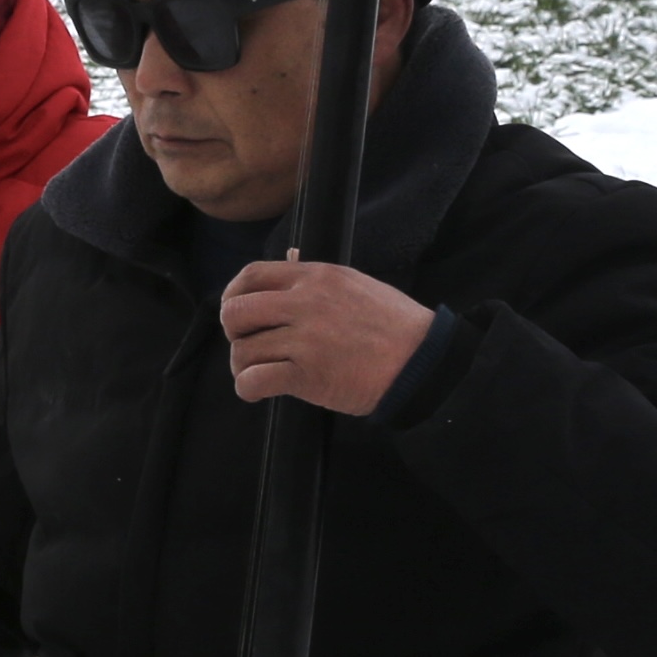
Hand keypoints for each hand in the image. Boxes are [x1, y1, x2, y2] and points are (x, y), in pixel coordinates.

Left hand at [219, 256, 434, 413]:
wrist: (422, 363)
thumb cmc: (393, 326)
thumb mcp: (355, 284)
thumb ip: (316, 281)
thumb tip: (285, 266)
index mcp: (316, 277)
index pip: (251, 275)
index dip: (234, 294)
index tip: (236, 311)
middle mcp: (305, 303)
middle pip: (235, 312)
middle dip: (234, 332)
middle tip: (249, 344)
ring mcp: (305, 340)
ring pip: (242, 350)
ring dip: (242, 365)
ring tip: (259, 371)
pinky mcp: (307, 375)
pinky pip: (253, 381)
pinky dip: (248, 388)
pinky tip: (259, 390)